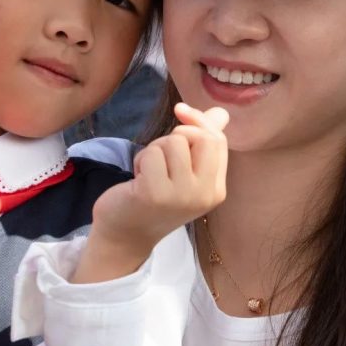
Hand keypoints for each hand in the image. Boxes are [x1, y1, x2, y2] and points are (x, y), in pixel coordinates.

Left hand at [72, 103, 228, 282]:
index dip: (199, 120)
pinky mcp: (154, 193)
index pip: (218, 141)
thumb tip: (220, 113)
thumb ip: (203, 143)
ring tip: (149, 171)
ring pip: (174, 142)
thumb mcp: (185, 172)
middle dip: (177, 135)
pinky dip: (141, 159)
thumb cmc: (155, 197)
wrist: (126, 234)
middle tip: (162, 156)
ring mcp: (180, 196)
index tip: (180, 111)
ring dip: (155, 149)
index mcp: (216, 190)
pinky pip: (152, 154)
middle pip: (201, 137)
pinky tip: (137, 179)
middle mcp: (203, 194)